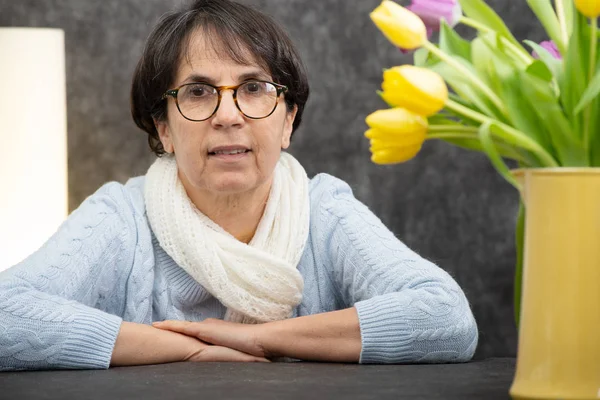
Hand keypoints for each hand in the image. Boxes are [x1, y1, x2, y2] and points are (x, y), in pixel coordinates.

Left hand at [154, 319, 268, 358]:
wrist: (258, 340)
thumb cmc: (251, 349)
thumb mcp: (235, 351)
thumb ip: (226, 353)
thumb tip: (223, 361)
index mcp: (214, 330)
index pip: (194, 331)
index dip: (181, 331)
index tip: (170, 332)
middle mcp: (208, 326)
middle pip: (185, 327)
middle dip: (170, 328)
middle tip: (155, 328)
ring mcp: (205, 327)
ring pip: (180, 326)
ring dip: (166, 326)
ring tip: (152, 326)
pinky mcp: (203, 329)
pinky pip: (181, 327)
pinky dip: (168, 326)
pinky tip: (157, 326)